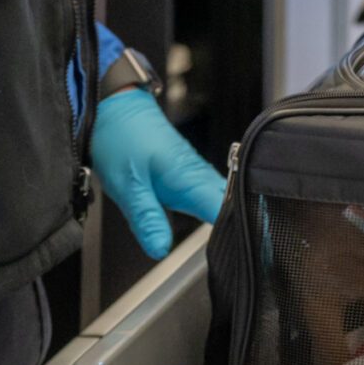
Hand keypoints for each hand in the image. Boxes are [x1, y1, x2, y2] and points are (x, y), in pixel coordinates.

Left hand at [89, 89, 227, 259]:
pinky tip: (217, 226)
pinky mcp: (187, 172)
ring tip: (238, 249)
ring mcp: (195, 172)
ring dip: (232, 221)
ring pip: (224, 201)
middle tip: (248, 258)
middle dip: (241, 232)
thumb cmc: (120, 137)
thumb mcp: (127, 184)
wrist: (114, 106)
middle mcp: (198, 175)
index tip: (242, 254)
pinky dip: (216, 210)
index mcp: (189, 178)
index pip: (226, 212)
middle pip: (232, 208)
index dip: (237, 234)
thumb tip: (160, 249)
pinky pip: (210, 195)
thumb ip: (147, 218)